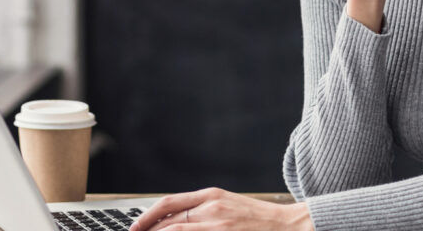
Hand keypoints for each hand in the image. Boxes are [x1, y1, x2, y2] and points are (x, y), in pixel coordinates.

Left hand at [129, 187, 312, 230]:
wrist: (287, 225)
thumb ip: (203, 209)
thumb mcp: (228, 204)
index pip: (168, 203)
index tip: (135, 227)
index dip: (147, 216)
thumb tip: (174, 220)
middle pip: (168, 220)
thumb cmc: (257, 219)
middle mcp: (211, 208)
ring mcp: (217, 225)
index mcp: (210, 195)